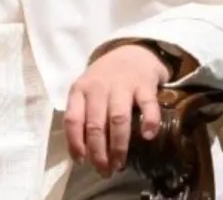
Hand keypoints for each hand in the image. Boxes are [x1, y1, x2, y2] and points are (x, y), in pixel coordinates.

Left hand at [64, 43, 170, 176]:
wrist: (132, 52)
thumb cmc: (105, 79)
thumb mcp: (86, 91)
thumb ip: (82, 115)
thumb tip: (81, 152)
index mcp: (80, 90)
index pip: (72, 119)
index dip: (75, 142)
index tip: (81, 161)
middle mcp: (98, 88)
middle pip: (95, 124)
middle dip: (98, 151)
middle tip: (104, 170)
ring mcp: (122, 85)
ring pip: (118, 119)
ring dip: (118, 145)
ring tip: (119, 164)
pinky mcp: (145, 85)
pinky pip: (147, 104)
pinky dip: (149, 121)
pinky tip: (148, 137)